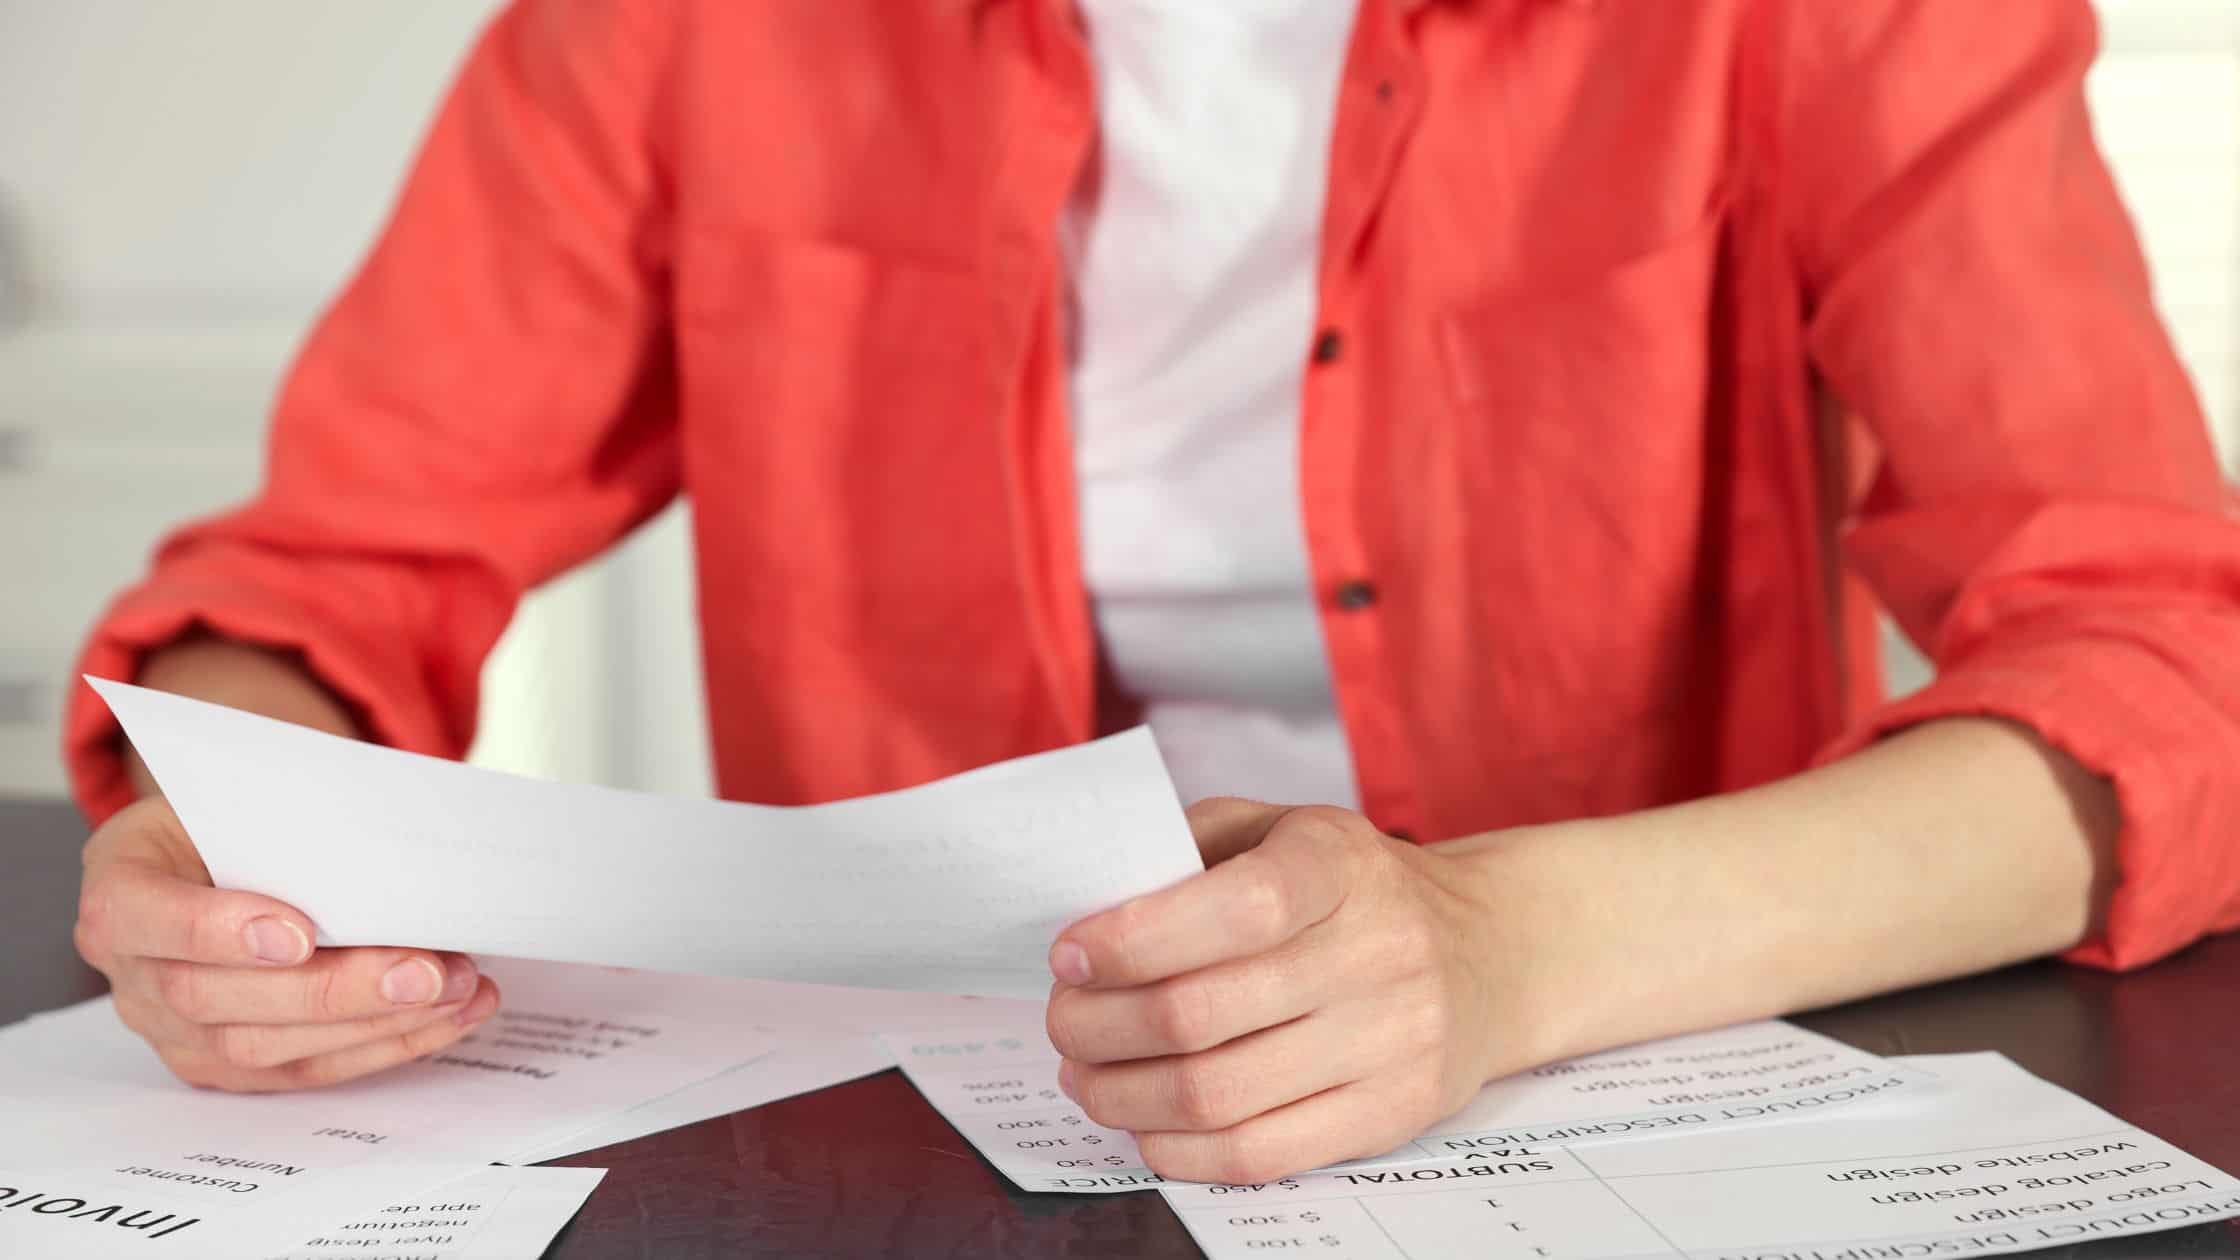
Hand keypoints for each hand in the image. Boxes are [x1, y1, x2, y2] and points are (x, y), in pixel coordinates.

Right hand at [74, 795, 498, 1089]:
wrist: (223, 853)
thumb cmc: (236, 819)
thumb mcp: (244, 796)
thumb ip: (288, 823)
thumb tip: (389, 850)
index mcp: (119, 889)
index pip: (140, 917)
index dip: (216, 931)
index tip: (300, 934)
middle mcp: (132, 972)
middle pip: (215, 999)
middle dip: (334, 990)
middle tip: (427, 972)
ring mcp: (174, 1030)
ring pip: (265, 1048)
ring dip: (376, 1023)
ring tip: (459, 989)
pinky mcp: (224, 1067)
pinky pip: (304, 1069)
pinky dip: (386, 1044)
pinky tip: (449, 1017)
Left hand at [1044, 799, 1512, 1183]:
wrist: (1487, 953)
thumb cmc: (1350, 888)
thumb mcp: (1281, 827)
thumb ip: (1188, 850)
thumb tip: (1091, 910)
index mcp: (1339, 861)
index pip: (1237, 908)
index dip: (1133, 939)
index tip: (1071, 954)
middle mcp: (1378, 950)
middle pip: (1201, 1013)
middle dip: (1097, 1025)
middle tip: (1063, 1020)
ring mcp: (1392, 1041)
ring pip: (1217, 1095)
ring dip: (1120, 1094)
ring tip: (1087, 1074)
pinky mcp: (1391, 1115)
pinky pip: (1258, 1154)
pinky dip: (1175, 1148)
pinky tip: (1144, 1121)